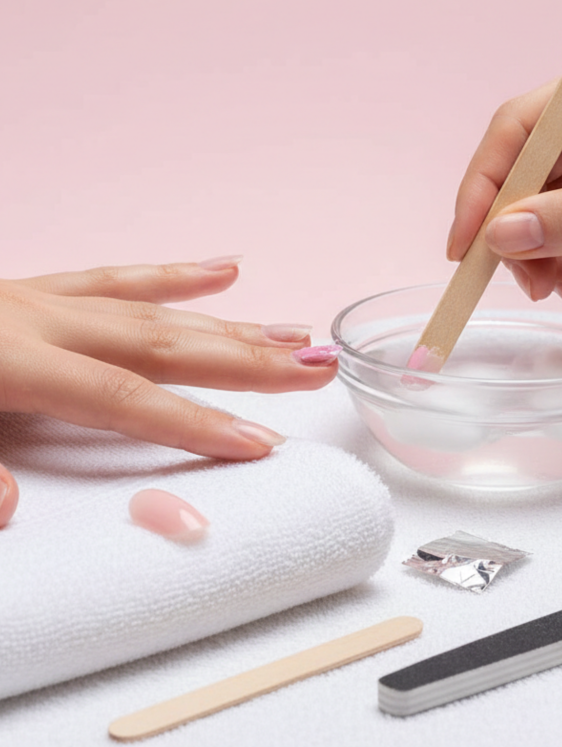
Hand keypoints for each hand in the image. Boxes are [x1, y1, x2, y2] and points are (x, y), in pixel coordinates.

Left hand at [0, 257, 339, 526]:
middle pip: (167, 343)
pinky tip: (223, 267)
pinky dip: (175, 274)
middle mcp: (46, 322)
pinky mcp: (42, 287)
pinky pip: (118, 276)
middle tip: (315, 369)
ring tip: (293, 331)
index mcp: (14, 363)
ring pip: (159, 310)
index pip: (125, 399)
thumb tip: (11, 510)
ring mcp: (48, 299)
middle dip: (248, 361)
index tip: (260, 443)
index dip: (195, 422)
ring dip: (232, 322)